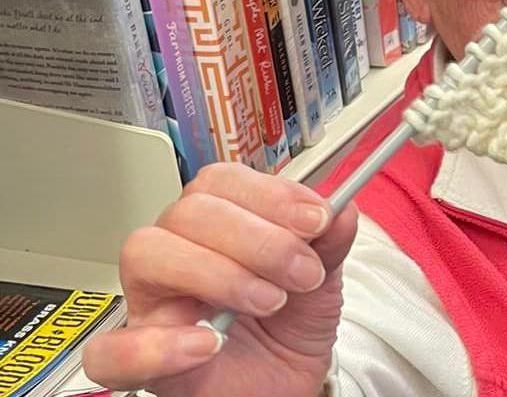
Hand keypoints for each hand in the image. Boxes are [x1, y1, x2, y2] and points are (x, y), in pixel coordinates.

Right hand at [83, 163, 357, 396]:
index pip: (219, 183)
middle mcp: (177, 256)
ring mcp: (153, 305)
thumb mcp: (321, 282)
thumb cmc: (289, 331)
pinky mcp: (137, 362)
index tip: (316, 220)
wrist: (285, 388)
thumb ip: (329, 243)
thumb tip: (340, 208)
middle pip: (188, 212)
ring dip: (218, 273)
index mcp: (217, 227)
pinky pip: (112, 349)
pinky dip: (157, 344)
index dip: (268, 194)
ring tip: (269, 303)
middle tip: (302, 272)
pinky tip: (209, 344)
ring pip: (146, 254)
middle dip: (257, 238)